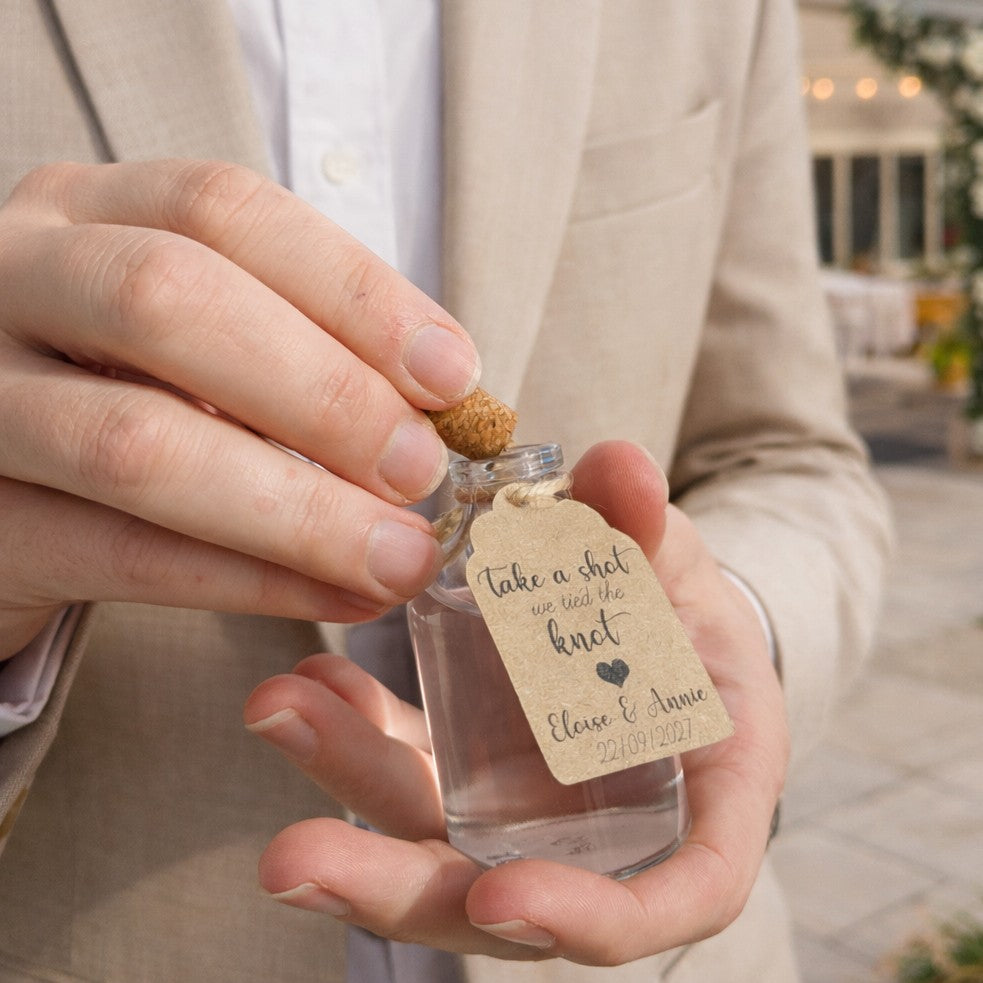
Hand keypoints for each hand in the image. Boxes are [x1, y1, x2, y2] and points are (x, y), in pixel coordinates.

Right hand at [0, 160, 479, 654]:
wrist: (0, 474)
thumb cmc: (124, 385)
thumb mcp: (198, 335)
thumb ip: (297, 347)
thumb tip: (442, 407)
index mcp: (87, 211)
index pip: (226, 211)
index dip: (355, 291)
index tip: (453, 375)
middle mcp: (12, 279)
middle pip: (170, 301)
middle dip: (325, 394)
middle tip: (422, 469)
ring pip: (139, 445)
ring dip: (299, 511)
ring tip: (400, 555)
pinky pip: (122, 555)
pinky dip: (249, 582)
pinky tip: (334, 595)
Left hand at [244, 440, 788, 963]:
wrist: (653, 620)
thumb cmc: (691, 612)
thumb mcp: (683, 565)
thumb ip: (651, 525)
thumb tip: (620, 464)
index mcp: (698, 802)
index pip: (670, 900)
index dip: (590, 919)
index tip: (500, 897)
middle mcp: (597, 830)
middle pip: (501, 898)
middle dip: (394, 888)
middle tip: (296, 863)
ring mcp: (518, 809)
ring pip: (427, 832)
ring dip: (345, 783)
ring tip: (278, 711)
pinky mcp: (464, 771)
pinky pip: (403, 766)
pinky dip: (353, 734)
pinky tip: (311, 682)